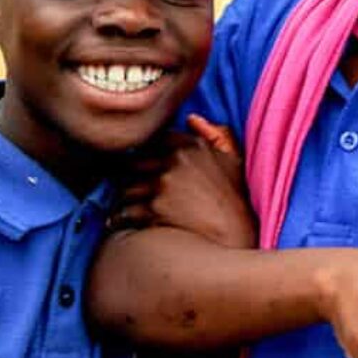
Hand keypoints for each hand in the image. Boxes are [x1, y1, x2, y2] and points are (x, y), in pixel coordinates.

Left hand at [112, 116, 254, 248]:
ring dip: (124, 201)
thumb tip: (192, 119)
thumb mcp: (233, 164)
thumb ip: (215, 137)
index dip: (148, 155)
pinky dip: (120, 220)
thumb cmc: (237, 202)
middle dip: (130, 177)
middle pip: (134, 163)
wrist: (236, 238)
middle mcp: (176, 161)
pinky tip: (122, 226)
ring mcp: (163, 184)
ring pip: (126, 189)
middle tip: (129, 190)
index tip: (146, 167)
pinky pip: (124, 213)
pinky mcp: (154, 209)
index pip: (156, 140)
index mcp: (193, 146)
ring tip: (125, 211)